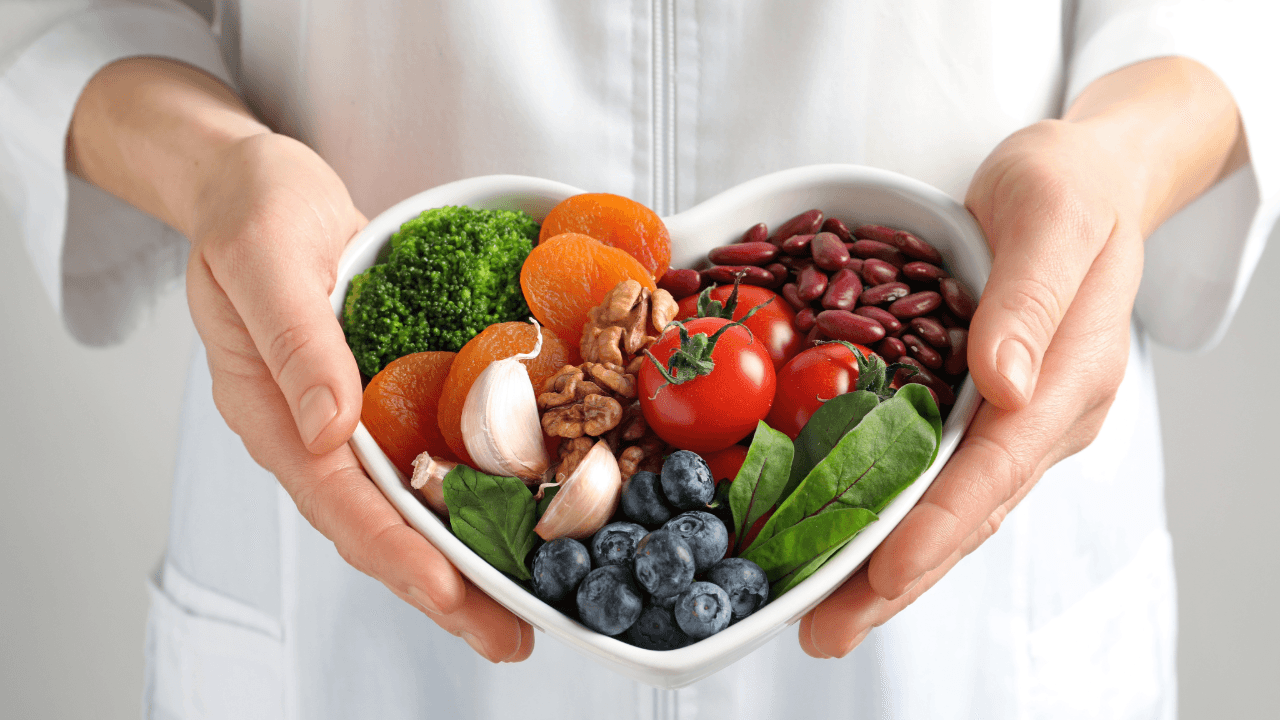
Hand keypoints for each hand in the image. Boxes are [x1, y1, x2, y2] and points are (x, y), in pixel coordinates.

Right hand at [68, 58, 532, 661]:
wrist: (257, 182)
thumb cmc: (254, 209)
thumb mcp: (267, 256)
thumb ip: (296, 340)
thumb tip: (330, 428)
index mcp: (272, 410)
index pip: (337, 501)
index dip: (395, 552)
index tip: (449, 593)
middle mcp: (310, 430)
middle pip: (376, 527)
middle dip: (442, 589)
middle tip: (509, 637)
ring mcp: (344, 419)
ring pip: (403, 507)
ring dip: (460, 559)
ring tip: (519, 608)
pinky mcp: (379, 396)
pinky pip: (423, 461)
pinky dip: (464, 499)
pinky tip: (511, 522)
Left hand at [798, 58, 1244, 657]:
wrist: (1086, 178)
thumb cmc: (1067, 185)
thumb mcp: (1051, 214)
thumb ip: (1031, 297)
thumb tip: (1008, 384)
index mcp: (1071, 374)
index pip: (999, 463)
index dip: (940, 521)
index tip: (887, 572)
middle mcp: (1045, 412)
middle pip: (970, 511)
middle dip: (899, 578)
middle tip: (826, 631)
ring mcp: (1017, 418)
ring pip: (952, 508)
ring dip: (888, 567)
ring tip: (823, 619)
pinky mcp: (986, 409)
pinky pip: (939, 477)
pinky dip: (892, 518)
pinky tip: (845, 546)